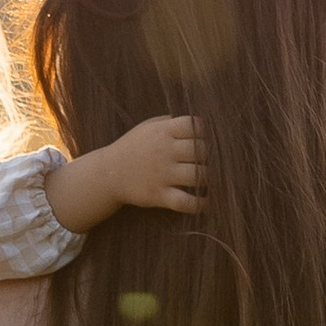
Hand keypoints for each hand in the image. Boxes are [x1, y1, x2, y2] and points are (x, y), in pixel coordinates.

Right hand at [59, 115, 203, 225]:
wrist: (109, 173)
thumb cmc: (133, 147)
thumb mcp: (149, 127)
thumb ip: (172, 122)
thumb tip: (199, 121)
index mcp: (163, 131)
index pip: (194, 125)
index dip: (206, 131)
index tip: (209, 139)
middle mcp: (165, 151)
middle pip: (201, 150)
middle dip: (211, 156)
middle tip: (216, 162)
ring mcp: (162, 174)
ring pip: (198, 175)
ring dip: (210, 179)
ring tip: (215, 180)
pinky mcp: (159, 195)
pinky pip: (185, 201)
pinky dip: (200, 204)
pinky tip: (206, 201)